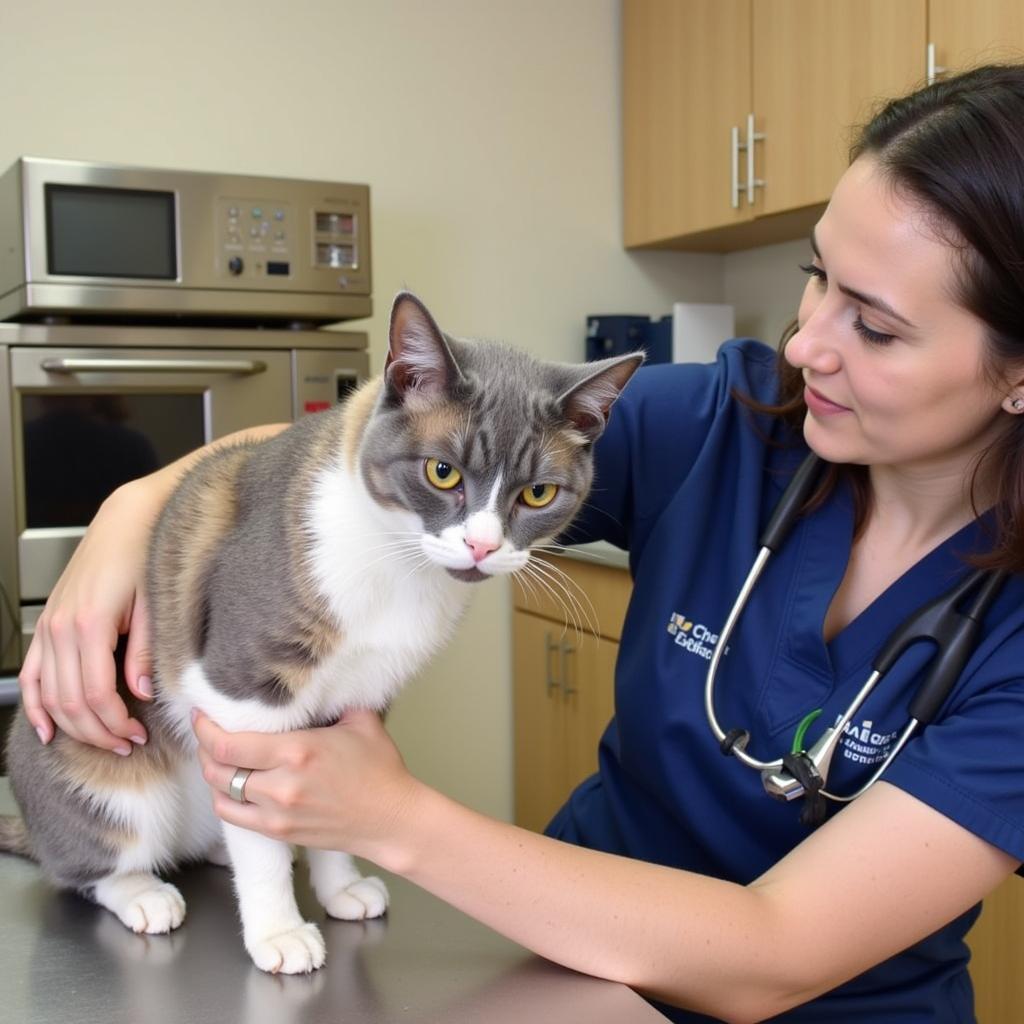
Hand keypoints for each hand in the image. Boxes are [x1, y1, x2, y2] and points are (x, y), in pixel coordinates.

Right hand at [18, 480, 157, 752]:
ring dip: (74, 725)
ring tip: (104, 739)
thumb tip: (141, 694)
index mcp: (90, 624)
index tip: (136, 736)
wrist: (128, 521)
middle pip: (70, 701)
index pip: (94, 694)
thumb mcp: (155, 604)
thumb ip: (146, 652)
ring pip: (50, 695)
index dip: (113, 723)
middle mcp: (62, 628)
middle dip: (98, 732)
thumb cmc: (145, 555)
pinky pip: (32, 675)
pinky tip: (47, 729)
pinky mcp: (48, 625)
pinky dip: (35, 705)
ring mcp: (50, 627)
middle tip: (127, 744)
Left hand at [194, 709, 419, 862]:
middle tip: (206, 732)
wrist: (391, 819)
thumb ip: (330, 702)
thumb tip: (310, 683)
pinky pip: (234, 817)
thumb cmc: (380, 769)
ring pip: (220, 793)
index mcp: (297, 751)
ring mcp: (277, 813)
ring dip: (212, 774)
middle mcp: (280, 785)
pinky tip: (230, 785)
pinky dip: (224, 799)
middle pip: (217, 768)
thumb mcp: (360, 721)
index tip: (201, 714)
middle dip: (204, 748)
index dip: (205, 729)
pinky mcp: (279, 832)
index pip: (229, 744)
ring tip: (216, 757)